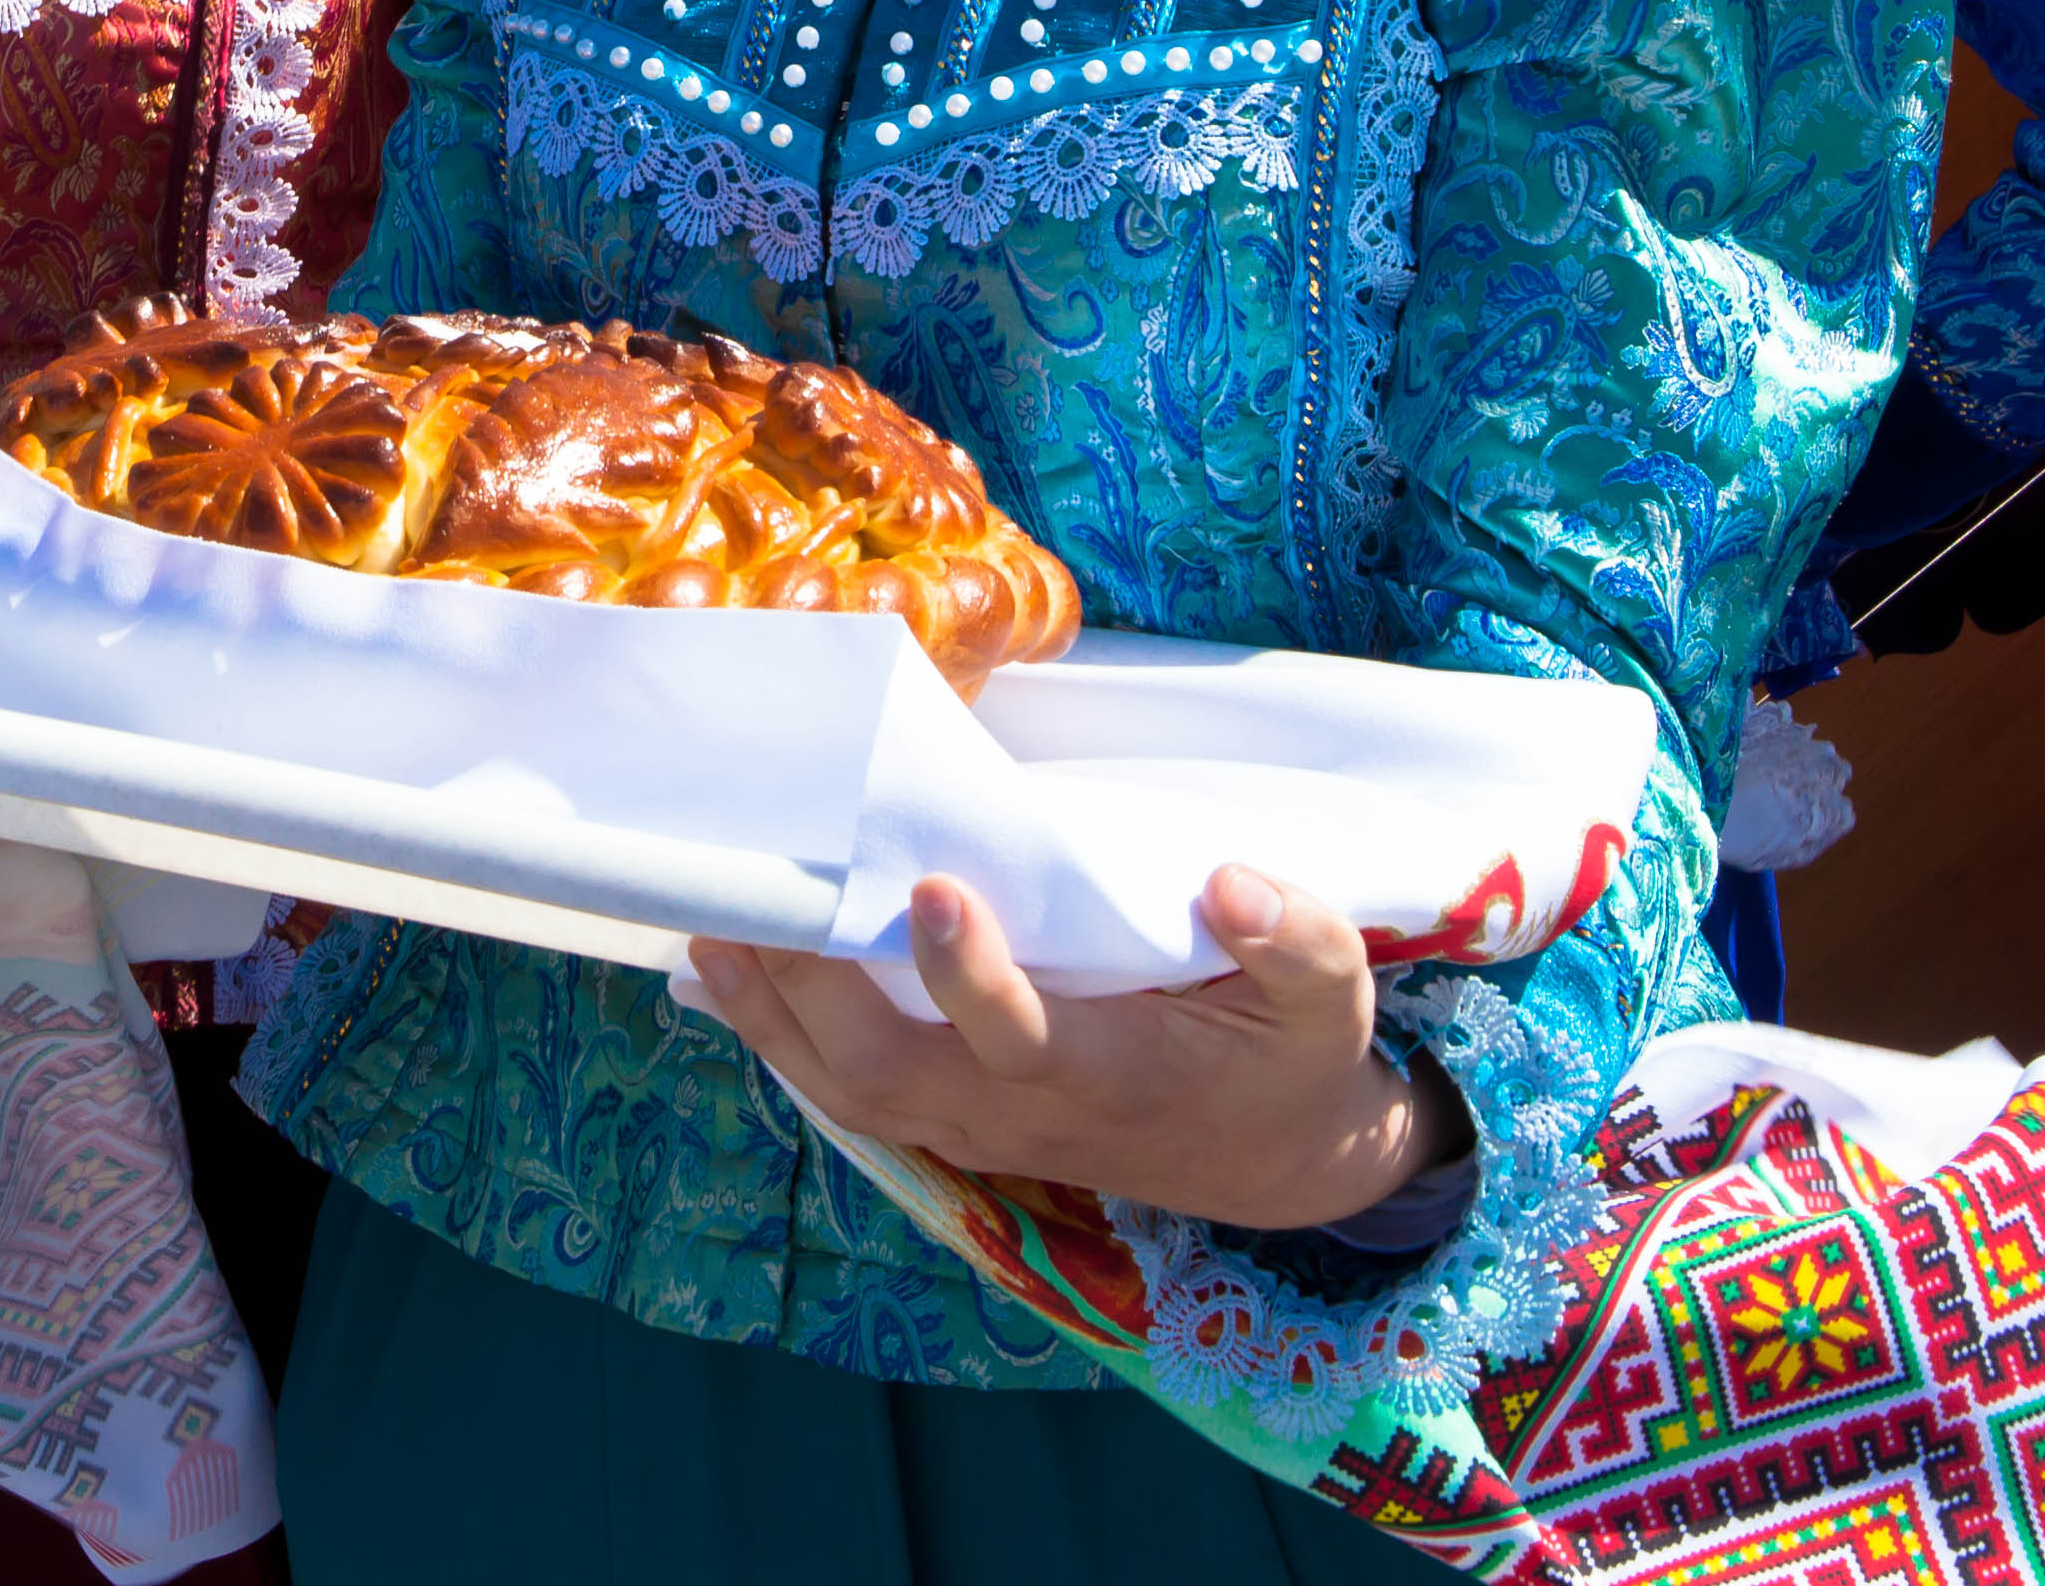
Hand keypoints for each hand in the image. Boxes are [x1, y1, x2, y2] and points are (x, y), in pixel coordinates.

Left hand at [685, 865, 1460, 1238]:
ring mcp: (981, 1126)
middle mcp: (1027, 1112)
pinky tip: (732, 966)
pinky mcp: (958, 1122)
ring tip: (714, 920)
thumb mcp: (1330, 999)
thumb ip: (1296, 940)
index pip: (1021, 1037)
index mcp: (1114, 1072)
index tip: (930, 885)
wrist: (1273, 1162)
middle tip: (759, 893)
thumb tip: (1235, 882)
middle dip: (812, 989)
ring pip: (851, 1090)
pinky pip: (850, 1092)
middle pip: (891, 1071)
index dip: (969, 974)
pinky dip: (782, 1036)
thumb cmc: (1291, 1058)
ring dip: (773, 1015)